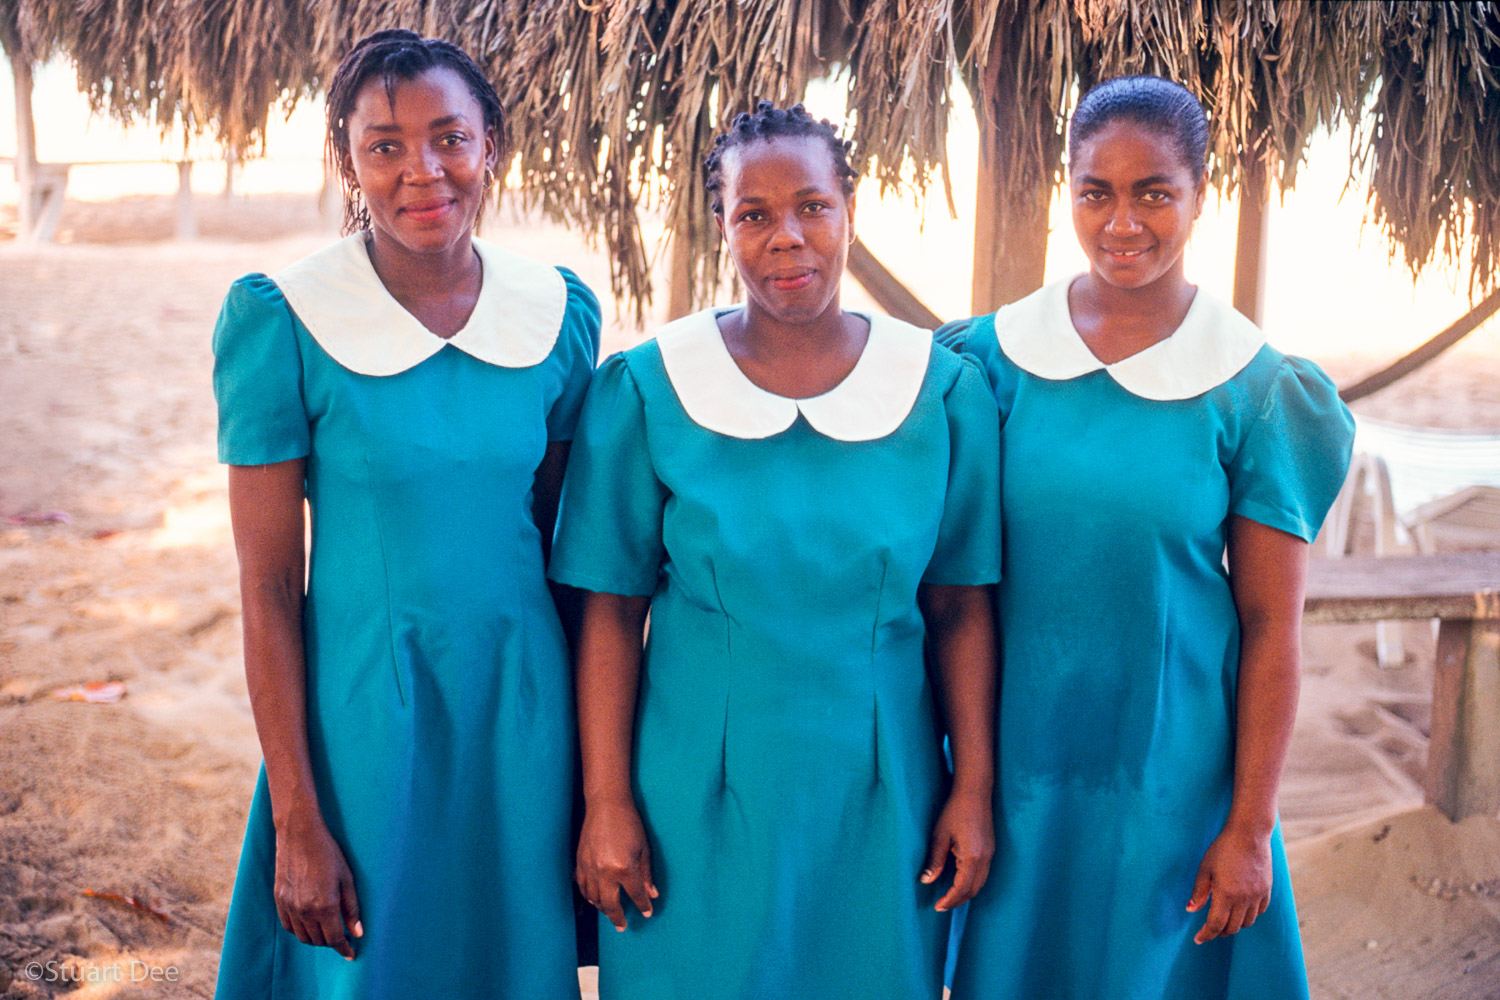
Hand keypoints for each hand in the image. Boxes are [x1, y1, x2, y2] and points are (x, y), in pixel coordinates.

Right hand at [273, 809, 362, 958]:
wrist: (299, 835)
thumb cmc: (328, 853)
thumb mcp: (347, 879)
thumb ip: (352, 908)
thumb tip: (358, 932)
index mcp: (325, 906)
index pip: (334, 939)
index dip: (344, 949)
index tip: (351, 954)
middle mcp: (304, 910)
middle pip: (318, 940)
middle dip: (332, 942)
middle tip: (342, 936)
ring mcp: (289, 906)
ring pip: (302, 936)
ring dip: (316, 939)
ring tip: (327, 931)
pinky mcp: (279, 900)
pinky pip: (289, 926)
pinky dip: (300, 930)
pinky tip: (309, 923)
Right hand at [576, 799, 657, 931]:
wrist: (606, 805)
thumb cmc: (629, 824)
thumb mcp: (644, 849)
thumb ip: (646, 874)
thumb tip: (652, 894)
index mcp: (624, 869)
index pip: (635, 895)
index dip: (643, 906)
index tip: (647, 913)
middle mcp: (604, 872)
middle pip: (610, 904)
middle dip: (617, 918)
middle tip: (622, 927)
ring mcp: (589, 868)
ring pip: (594, 898)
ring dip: (602, 909)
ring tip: (610, 913)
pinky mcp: (580, 863)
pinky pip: (582, 887)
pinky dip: (588, 896)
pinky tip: (594, 900)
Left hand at [920, 789, 993, 910]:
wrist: (974, 792)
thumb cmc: (954, 811)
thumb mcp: (940, 836)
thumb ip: (935, 861)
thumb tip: (927, 881)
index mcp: (972, 857)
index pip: (962, 888)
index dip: (949, 900)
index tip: (937, 906)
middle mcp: (985, 859)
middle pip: (974, 890)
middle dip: (958, 900)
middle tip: (942, 906)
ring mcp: (990, 854)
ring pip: (980, 883)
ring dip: (966, 893)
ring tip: (949, 897)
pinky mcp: (990, 849)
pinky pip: (983, 873)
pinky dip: (972, 882)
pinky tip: (960, 881)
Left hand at [1186, 824, 1271, 942]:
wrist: (1249, 834)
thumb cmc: (1223, 848)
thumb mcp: (1205, 868)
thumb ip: (1199, 892)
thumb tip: (1191, 910)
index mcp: (1226, 895)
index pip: (1216, 925)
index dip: (1206, 935)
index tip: (1198, 939)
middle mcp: (1244, 899)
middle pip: (1232, 928)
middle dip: (1219, 932)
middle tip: (1209, 929)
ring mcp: (1258, 895)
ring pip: (1247, 922)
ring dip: (1235, 925)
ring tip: (1224, 920)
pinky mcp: (1267, 890)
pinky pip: (1259, 911)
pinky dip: (1249, 915)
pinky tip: (1240, 909)